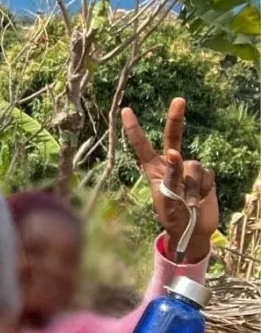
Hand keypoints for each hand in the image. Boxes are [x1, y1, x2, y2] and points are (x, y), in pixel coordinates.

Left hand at [121, 97, 217, 262]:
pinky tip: (198, 202)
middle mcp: (171, 164)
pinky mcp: (206, 176)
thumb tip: (175, 153)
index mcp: (153, 169)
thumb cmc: (170, 216)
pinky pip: (206, 177)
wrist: (190, 231)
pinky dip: (202, 190)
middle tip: (179, 100)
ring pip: (192, 166)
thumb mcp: (165, 198)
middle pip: (174, 137)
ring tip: (187, 203)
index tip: (126, 110)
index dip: (134, 129)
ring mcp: (189, 169)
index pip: (142, 146)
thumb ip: (170, 176)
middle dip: (176, 118)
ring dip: (191, 187)